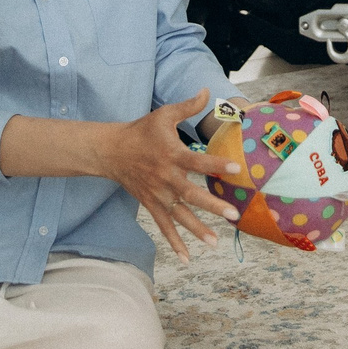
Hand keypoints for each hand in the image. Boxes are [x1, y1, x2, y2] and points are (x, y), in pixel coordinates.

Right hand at [98, 89, 239, 261]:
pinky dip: (174, 243)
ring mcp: (157, 194)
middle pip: (191, 194)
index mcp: (171, 154)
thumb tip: (207, 90)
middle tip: (232, 214)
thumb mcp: (164, 115)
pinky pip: (164, 226)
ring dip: (196, 229)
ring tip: (215, 242)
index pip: (197, 161)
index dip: (216, 165)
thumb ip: (188, 106)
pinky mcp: (151, 205)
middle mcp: (165, 177)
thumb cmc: (141, 131)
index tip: (236, 170)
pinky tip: (187, 258)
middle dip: (211, 205)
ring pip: (179, 215)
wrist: (111, 151)